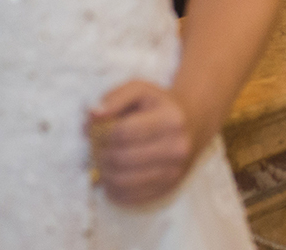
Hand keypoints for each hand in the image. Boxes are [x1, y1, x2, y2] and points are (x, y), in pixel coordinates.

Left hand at [87, 80, 194, 205]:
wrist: (192, 124)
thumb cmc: (159, 106)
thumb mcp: (140, 90)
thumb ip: (114, 98)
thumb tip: (93, 116)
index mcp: (170, 119)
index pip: (123, 132)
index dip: (101, 132)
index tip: (95, 129)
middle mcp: (176, 148)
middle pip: (121, 158)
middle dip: (100, 153)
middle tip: (95, 147)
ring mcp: (173, 171)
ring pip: (122, 181)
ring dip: (103, 173)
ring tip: (102, 161)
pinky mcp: (167, 189)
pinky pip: (130, 197)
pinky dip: (112, 189)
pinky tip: (112, 175)